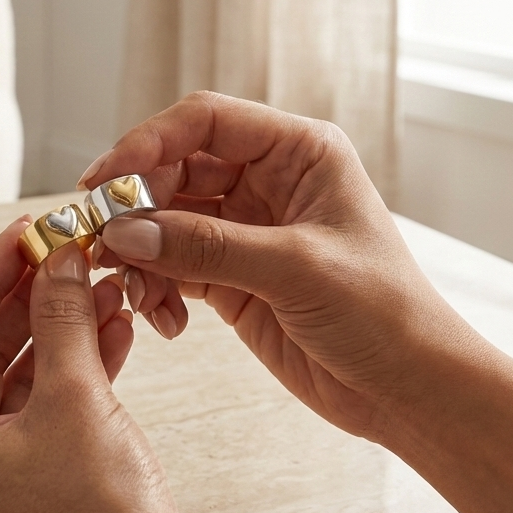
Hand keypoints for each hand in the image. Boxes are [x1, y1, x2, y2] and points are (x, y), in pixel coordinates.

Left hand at [0, 221, 261, 512]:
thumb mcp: (76, 396)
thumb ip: (60, 316)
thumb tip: (58, 259)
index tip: (23, 234)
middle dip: (27, 299)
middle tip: (63, 253)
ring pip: (15, 377)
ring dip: (58, 329)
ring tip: (99, 286)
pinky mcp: (29, 483)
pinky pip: (40, 408)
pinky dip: (72, 367)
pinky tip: (111, 330)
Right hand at [84, 91, 456, 440]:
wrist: (409, 390)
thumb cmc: (384, 314)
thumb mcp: (296, 270)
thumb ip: (207, 246)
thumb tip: (125, 232)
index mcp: (298, 152)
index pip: (205, 122)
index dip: (147, 143)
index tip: (104, 180)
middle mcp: (268, 181)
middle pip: (174, 170)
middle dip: (135, 206)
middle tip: (103, 243)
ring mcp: (246, 229)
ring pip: (165, 221)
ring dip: (140, 255)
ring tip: (139, 296)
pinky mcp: (232, 276)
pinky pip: (172, 266)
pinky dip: (156, 288)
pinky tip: (166, 319)